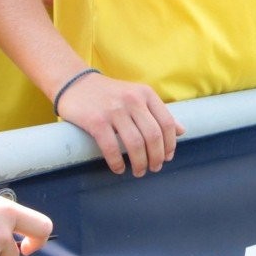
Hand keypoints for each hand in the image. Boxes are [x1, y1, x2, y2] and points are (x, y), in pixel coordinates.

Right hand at [56, 71, 181, 177]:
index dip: (170, 144)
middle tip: (154, 168)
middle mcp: (132, 100)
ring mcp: (114, 110)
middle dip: (156, 157)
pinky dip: (117, 162)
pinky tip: (119, 169)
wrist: (74, 83)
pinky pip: (111, 147)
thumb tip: (181, 131)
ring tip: (139, 171)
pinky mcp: (96, 121)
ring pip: (135, 143)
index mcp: (146, 94)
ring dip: (140, 162)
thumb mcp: (137, 96)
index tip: (168, 157)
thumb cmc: (110, 94)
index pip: (166, 123)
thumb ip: (158, 112)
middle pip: (153, 135)